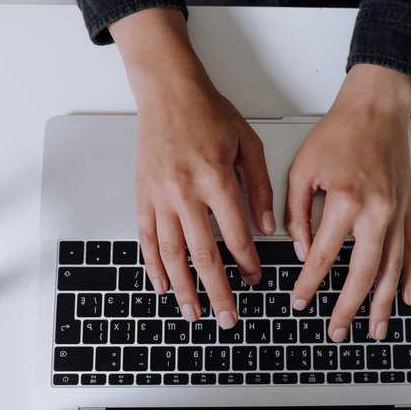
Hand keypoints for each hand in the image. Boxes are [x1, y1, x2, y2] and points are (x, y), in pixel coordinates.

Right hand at [111, 8, 275, 329]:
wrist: (167, 92)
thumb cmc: (209, 113)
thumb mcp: (248, 144)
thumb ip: (259, 188)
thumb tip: (267, 227)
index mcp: (215, 179)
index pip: (235, 235)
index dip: (247, 262)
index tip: (255, 279)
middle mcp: (184, 193)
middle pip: (202, 255)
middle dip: (217, 291)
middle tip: (227, 318)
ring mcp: (159, 197)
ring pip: (171, 254)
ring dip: (184, 288)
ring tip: (194, 312)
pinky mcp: (143, 196)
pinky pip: (147, 238)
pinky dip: (154, 265)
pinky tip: (163, 285)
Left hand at [286, 64, 410, 341]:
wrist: (376, 110)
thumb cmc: (340, 133)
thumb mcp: (302, 169)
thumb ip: (296, 213)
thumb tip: (301, 250)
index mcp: (345, 200)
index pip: (323, 255)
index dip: (309, 284)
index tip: (299, 301)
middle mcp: (376, 211)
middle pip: (363, 274)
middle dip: (348, 308)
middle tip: (337, 331)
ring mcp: (397, 213)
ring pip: (392, 270)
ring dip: (383, 304)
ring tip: (375, 330)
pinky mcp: (408, 209)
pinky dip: (409, 277)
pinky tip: (405, 297)